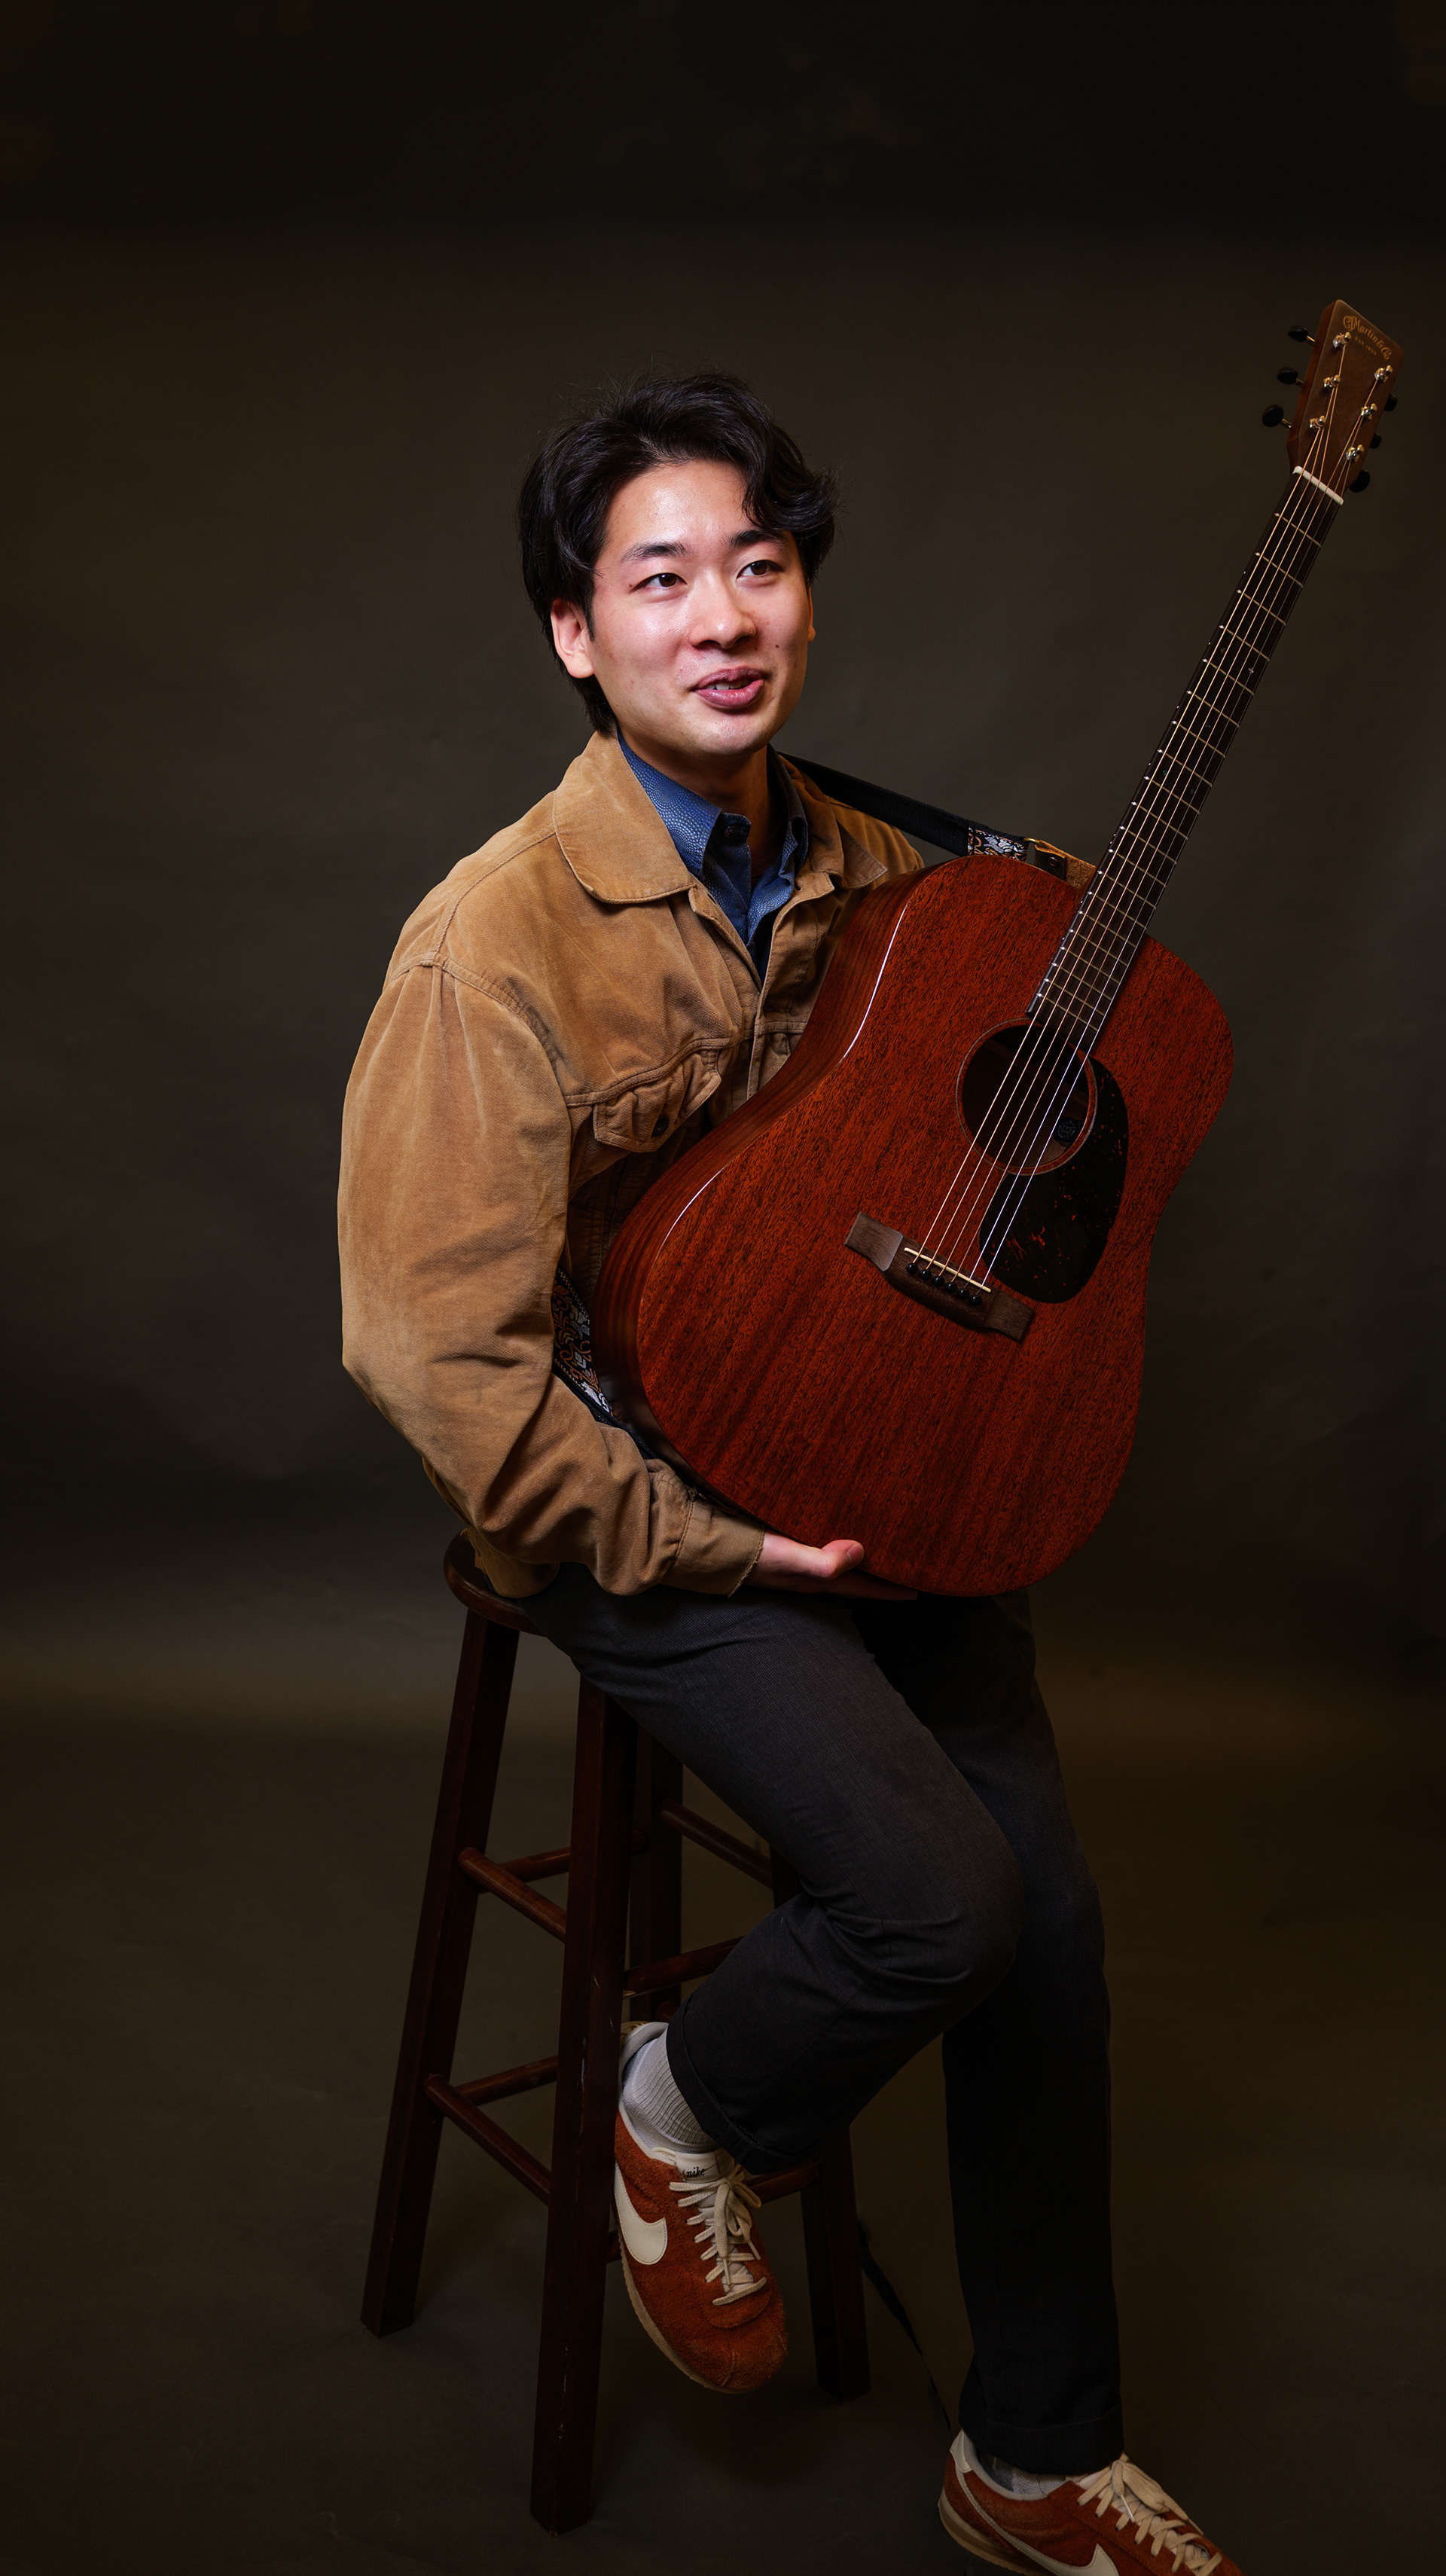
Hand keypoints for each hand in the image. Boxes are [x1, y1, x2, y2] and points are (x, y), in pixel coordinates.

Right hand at [745, 1533, 915, 1599]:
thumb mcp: (789, 1559)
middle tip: (908, 1559)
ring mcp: (799, 1554)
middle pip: (856, 1572)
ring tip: (884, 1537)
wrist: (711, 1546)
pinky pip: (822, 1536)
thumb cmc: (749, 1556)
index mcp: (818, 1576)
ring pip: (840, 1554)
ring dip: (862, 1550)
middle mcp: (812, 1568)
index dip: (890, 1588)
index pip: (863, 1586)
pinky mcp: (787, 1537)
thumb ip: (822, 1561)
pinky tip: (840, 1517)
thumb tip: (861, 1552)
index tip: (918, 1590)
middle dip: (881, 1569)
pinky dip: (837, 1530)